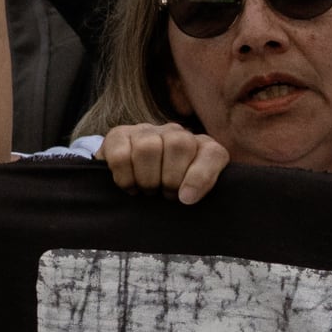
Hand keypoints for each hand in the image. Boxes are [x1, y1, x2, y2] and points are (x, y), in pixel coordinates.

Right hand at [99, 122, 227, 201]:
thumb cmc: (169, 192)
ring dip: (147, 178)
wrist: (134, 179)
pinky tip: (130, 186)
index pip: (212, 153)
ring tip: (148, 191)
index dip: (201, 177)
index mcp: (201, 147)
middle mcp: (175, 132)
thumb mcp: (190, 195)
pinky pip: (121, 154)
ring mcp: (146, 131)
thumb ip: (200, 193)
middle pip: (180, 144)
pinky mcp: (119, 135)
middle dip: (171, 178)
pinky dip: (125, 177)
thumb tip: (188, 198)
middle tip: (166, 195)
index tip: (186, 199)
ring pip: (148, 147)